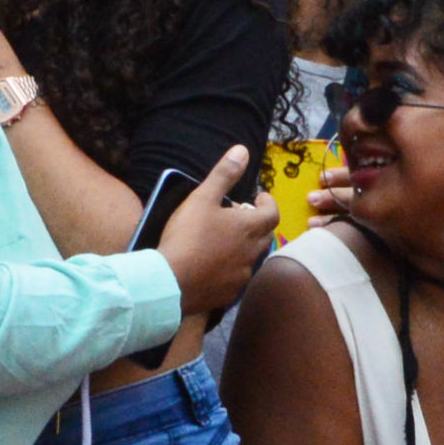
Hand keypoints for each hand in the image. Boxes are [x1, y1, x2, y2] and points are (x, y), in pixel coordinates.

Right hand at [156, 144, 279, 318]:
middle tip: (240, 216)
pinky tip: (213, 265)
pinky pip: (236, 278)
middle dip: (257, 224)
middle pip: (265, 236)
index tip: (258, 198)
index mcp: (250, 228)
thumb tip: (242, 150)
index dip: (268, 204)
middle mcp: (252, 253)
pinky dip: (231, 268)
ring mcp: (241, 276)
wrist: (170, 282)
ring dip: (244, 247)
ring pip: (251, 258)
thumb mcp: (202, 198)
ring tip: (225, 240)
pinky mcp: (229, 294)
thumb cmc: (188, 236)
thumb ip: (224, 175)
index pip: (273, 213)